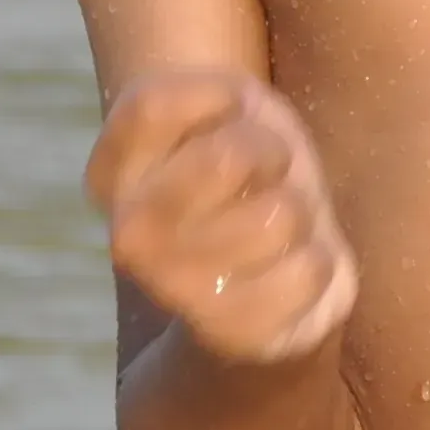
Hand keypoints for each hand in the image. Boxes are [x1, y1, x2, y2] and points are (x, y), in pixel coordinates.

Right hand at [86, 68, 360, 364]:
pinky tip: (291, 266)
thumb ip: (205, 96)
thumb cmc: (245, 168)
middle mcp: (129, 238)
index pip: (153, 105)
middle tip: (265, 175)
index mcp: (111, 177)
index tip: (230, 113)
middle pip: (226, 159)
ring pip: (279, 216)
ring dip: (299, 211)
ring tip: (279, 225)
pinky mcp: (231, 334)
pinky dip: (318, 261)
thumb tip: (227, 155)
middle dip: (269, 153)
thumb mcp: (225, 104)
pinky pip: (310, 270)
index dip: (216, 95)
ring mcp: (175, 290)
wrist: (268, 273)